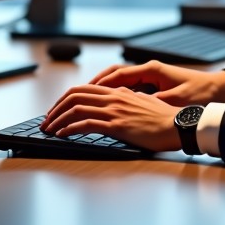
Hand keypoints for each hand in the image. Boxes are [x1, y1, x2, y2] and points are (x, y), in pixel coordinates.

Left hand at [40, 84, 179, 150]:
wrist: (177, 125)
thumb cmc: (164, 119)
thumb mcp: (143, 103)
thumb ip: (129, 101)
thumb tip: (119, 105)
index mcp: (119, 91)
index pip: (84, 89)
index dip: (66, 99)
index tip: (57, 110)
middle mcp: (113, 97)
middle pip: (75, 95)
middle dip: (56, 108)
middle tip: (46, 120)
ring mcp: (114, 110)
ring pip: (76, 108)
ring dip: (57, 119)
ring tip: (48, 129)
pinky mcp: (116, 125)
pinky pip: (85, 124)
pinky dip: (68, 129)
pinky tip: (61, 135)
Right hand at [89, 60, 224, 105]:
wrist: (216, 90)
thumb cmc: (198, 93)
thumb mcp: (175, 99)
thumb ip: (152, 102)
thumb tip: (131, 106)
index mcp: (151, 70)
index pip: (117, 75)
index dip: (98, 84)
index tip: (83, 93)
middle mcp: (147, 71)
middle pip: (113, 75)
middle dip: (93, 86)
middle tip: (75, 97)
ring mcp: (150, 77)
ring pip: (118, 80)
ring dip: (101, 89)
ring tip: (84, 101)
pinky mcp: (153, 85)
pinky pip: (127, 86)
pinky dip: (114, 92)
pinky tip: (106, 103)